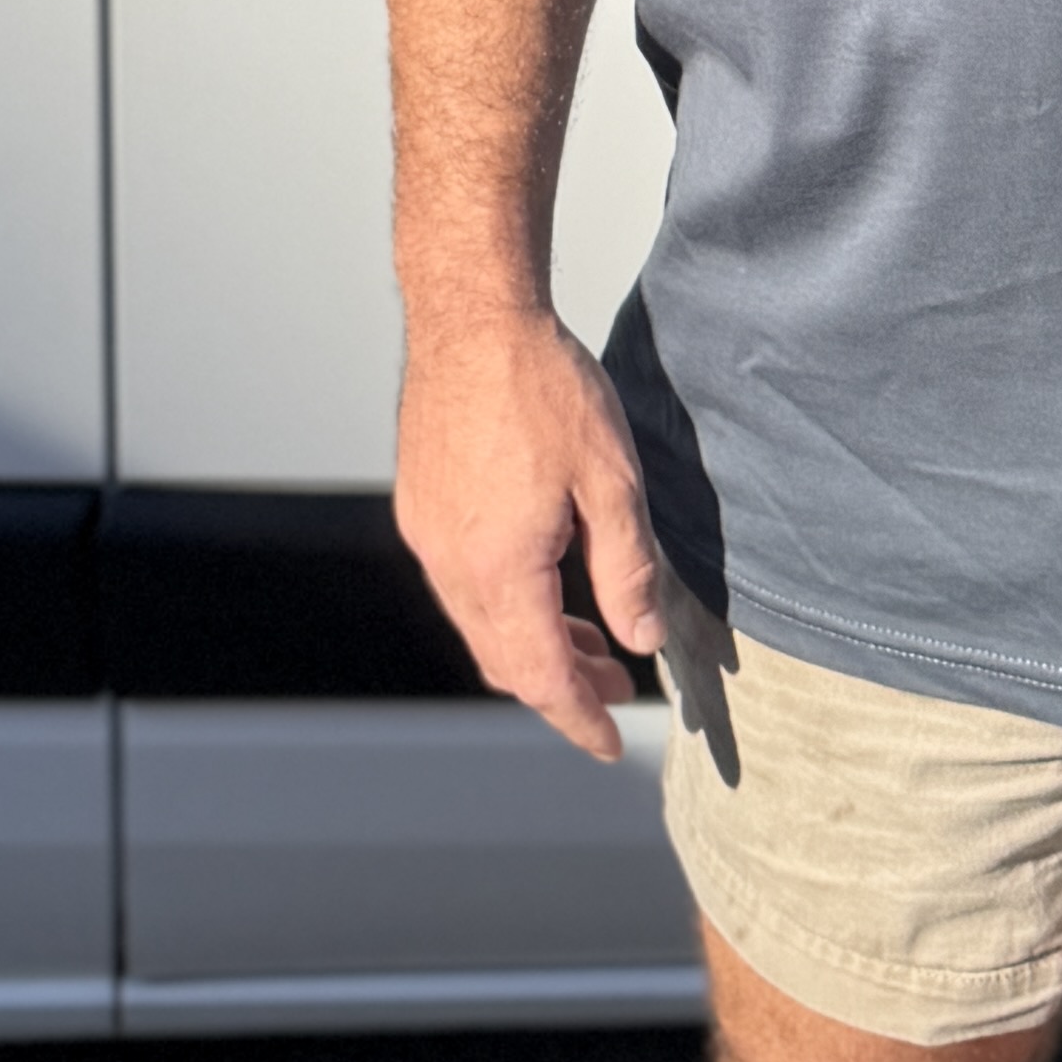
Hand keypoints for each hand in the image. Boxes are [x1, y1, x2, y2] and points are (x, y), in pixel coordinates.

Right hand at [394, 306, 668, 761]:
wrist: (472, 317)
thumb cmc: (542, 386)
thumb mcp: (612, 481)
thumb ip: (627, 570)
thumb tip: (641, 640)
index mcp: (500, 566)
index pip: (540, 675)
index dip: (578, 717)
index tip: (607, 744)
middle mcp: (450, 562)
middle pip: (503, 661)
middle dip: (560, 687)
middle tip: (613, 688)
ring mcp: (427, 535)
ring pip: (478, 625)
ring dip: (531, 645)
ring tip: (590, 638)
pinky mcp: (420, 507)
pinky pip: (460, 585)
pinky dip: (503, 606)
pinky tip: (543, 581)